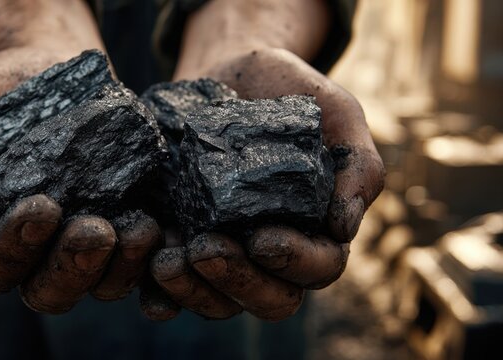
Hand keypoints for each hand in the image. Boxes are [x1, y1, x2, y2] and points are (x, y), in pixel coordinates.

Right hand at [0, 0, 160, 312]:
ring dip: (119, 267)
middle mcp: (34, 250)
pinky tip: (157, 228)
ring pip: (97, 286)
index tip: (43, 206)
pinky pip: (137, 265)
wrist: (59, 71)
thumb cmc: (2, 90)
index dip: (13, 248)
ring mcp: (81, 247)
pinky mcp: (122, 233)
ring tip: (140, 227)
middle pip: (47, 292)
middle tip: (96, 230)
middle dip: (72, 267)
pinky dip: (149, 257)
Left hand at [144, 48, 383, 320]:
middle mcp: (269, 254)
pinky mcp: (179, 244)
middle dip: (237, 282)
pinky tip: (144, 267)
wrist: (225, 70)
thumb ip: (357, 164)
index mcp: (314, 230)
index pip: (318, 269)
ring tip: (166, 260)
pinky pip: (168, 291)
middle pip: (267, 301)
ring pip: (215, 304)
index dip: (293, 263)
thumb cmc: (288, 92)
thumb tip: (343, 228)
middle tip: (205, 247)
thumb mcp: (336, 113)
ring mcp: (222, 254)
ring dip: (191, 292)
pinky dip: (156, 292)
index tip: (262, 238)